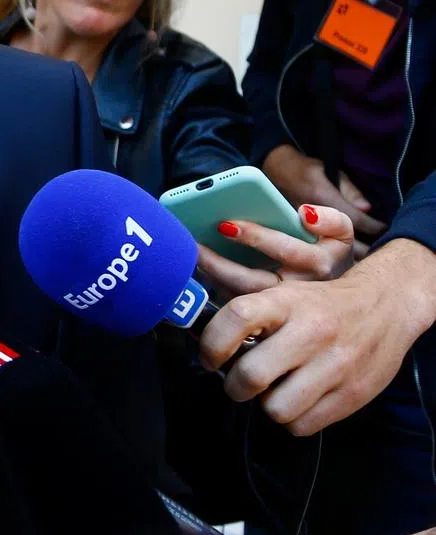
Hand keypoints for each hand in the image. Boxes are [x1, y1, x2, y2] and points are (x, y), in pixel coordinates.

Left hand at [196, 203, 353, 298]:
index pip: (287, 251)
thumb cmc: (327, 255)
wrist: (343, 301)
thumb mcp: (340, 236)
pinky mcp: (263, 321)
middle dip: (221, 263)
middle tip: (194, 245)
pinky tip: (196, 273)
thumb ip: (330, 220)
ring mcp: (278, 308)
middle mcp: (298, 291)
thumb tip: (305, 214)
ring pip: (240, 297)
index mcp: (318, 264)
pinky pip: (234, 307)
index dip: (257, 237)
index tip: (225, 224)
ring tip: (190, 256)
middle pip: (254, 281)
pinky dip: (214, 290)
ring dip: (212, 277)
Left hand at [199, 238, 435, 434]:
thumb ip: (250, 317)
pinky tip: (298, 398)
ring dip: (266, 404)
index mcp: (287, 302)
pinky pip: (302, 425)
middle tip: (239, 381)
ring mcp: (335, 366)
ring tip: (274, 389)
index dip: (212, 343)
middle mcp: (312, 332)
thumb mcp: (285, 295)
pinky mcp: (353, 395)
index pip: (237, 318)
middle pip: (251, 375)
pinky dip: (292, 418)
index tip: (210, 357)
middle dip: (235, 386)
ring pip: (275, 409)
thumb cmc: (321, 305)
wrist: (386, 306)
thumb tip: (209, 348)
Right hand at [263, 146, 385, 255]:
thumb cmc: (302, 169)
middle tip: (376, 248)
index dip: (374, 226)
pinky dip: (328, 254)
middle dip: (363, 248)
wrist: (270, 170)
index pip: (356, 219)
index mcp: (322, 196)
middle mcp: (310, 215)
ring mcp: (298, 227)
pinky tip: (338, 256)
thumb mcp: (328, 170)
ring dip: (346, 255)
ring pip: (329, 251)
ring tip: (361, 255)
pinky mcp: (290, 234)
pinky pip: (315, 250)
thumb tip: (367, 209)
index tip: (384, 229)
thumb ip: (349, 190)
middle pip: (343, 243)